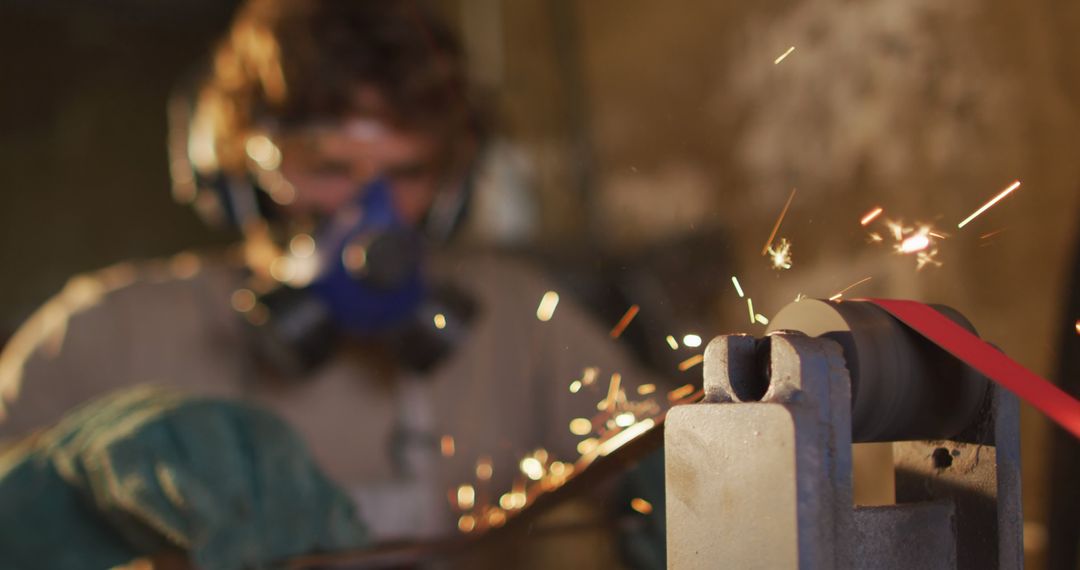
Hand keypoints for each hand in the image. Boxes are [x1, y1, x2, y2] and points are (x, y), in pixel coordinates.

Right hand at [0, 387, 367, 569]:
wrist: (114, 461)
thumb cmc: (203, 488)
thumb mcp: (260, 497)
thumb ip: (308, 512)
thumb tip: (358, 536)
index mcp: (257, 427)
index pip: (283, 451)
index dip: (298, 495)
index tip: (307, 541)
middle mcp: (214, 417)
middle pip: (250, 450)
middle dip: (263, 509)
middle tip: (263, 556)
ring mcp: (162, 426)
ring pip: (196, 462)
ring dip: (212, 514)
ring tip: (227, 557)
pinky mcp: (114, 450)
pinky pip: (138, 480)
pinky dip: (161, 513)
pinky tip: (179, 544)